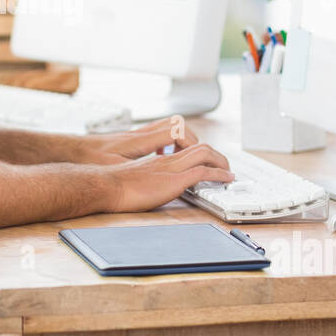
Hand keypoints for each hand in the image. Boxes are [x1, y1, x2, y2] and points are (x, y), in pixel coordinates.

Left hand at [73, 116, 203, 165]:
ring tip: (183, 157)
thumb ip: (138, 170)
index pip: (177, 131)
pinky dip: (168, 142)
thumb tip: (156, 176)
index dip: (193, 145)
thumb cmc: (91, 159)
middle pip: (178, 125)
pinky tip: (163, 156)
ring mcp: (137, 133)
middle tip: (198, 158)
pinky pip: (158, 133)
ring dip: (181, 140)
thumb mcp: (115, 168)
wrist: (73, 150)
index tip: (201, 159)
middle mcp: (141, 133)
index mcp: (140, 140)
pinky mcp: (133, 138)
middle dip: (192, 141)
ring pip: (169, 126)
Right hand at [104, 142, 234, 213]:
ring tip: (229, 172)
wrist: (106, 186)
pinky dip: (219, 174)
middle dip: (217, 155)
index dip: (201, 153)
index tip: (207, 163)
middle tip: (224, 166)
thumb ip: (148, 180)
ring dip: (222, 161)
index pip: (186, 148)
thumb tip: (152, 188)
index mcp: (159, 160)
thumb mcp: (135, 178)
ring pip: (205, 153)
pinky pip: (203, 172)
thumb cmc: (114, 185)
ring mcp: (171, 168)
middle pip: (200, 146)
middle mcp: (167, 160)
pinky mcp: (174, 180)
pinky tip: (227, 179)